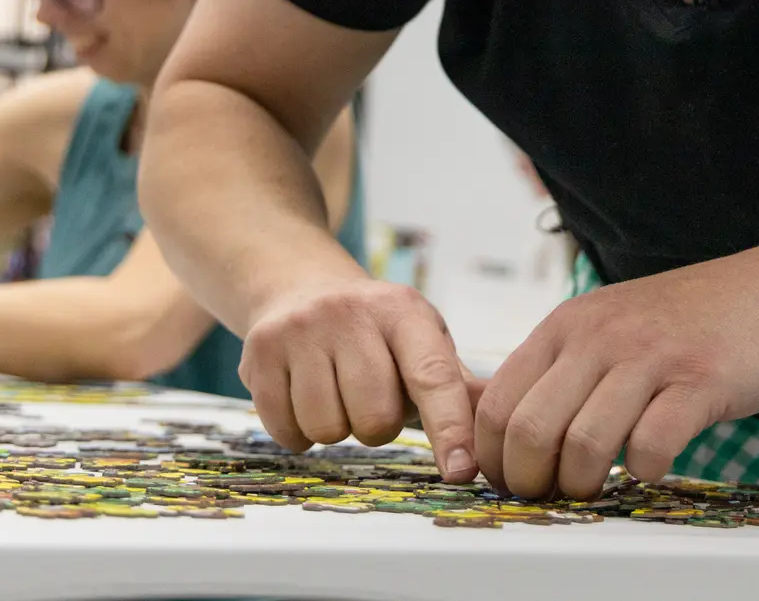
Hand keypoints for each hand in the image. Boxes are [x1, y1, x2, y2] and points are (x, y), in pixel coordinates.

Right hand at [240, 276, 480, 481]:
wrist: (300, 286)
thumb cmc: (375, 331)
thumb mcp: (421, 340)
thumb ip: (457, 385)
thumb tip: (500, 422)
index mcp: (403, 311)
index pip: (432, 377)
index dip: (450, 427)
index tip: (462, 471)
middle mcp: (351, 313)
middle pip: (374, 419)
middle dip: (377, 425)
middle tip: (369, 396)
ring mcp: (301, 329)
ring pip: (327, 429)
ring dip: (337, 427)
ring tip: (336, 390)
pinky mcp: (259, 351)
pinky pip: (286, 431)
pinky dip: (299, 431)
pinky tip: (303, 395)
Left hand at [475, 256, 758, 499]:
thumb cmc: (673, 324)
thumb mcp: (597, 326)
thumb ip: (547, 368)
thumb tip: (481, 415)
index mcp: (565, 326)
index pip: (497, 404)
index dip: (495, 458)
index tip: (511, 482)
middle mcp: (599, 336)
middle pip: (531, 431)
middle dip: (532, 480)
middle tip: (551, 493)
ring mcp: (650, 356)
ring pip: (585, 445)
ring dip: (584, 484)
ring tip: (597, 487)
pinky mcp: (699, 381)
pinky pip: (651, 446)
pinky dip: (644, 472)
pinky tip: (650, 465)